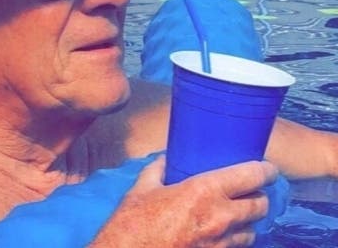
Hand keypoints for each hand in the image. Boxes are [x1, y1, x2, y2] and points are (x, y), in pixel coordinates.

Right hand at [92, 156, 277, 246]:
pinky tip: (223, 234)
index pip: (252, 176)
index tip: (267, 168)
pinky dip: (235, 240)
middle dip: (259, 196)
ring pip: (253, 231)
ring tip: (238, 214)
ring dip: (248, 221)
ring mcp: (220, 244)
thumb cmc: (132, 223)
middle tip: (250, 190)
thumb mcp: (141, 188)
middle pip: (260, 205)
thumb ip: (157, 170)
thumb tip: (166, 159)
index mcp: (203, 191)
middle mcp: (220, 217)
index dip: (266, 170)